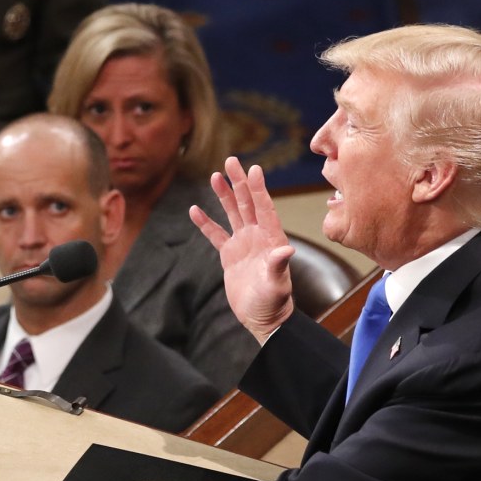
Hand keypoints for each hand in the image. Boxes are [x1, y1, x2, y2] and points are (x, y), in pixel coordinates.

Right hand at [188, 157, 295, 343]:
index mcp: (271, 238)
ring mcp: (243, 244)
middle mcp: (258, 236)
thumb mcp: (277, 284)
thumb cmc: (274, 303)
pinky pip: (216, 235)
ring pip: (232, 214)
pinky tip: (195, 210)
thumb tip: (286, 249)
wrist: (263, 319)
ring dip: (224, 196)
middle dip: (239, 182)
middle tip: (231, 161)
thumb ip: (278, 265)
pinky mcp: (230, 255)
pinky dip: (205, 223)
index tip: (253, 169)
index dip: (258, 188)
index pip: (264, 208)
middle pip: (247, 203)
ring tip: (214, 177)